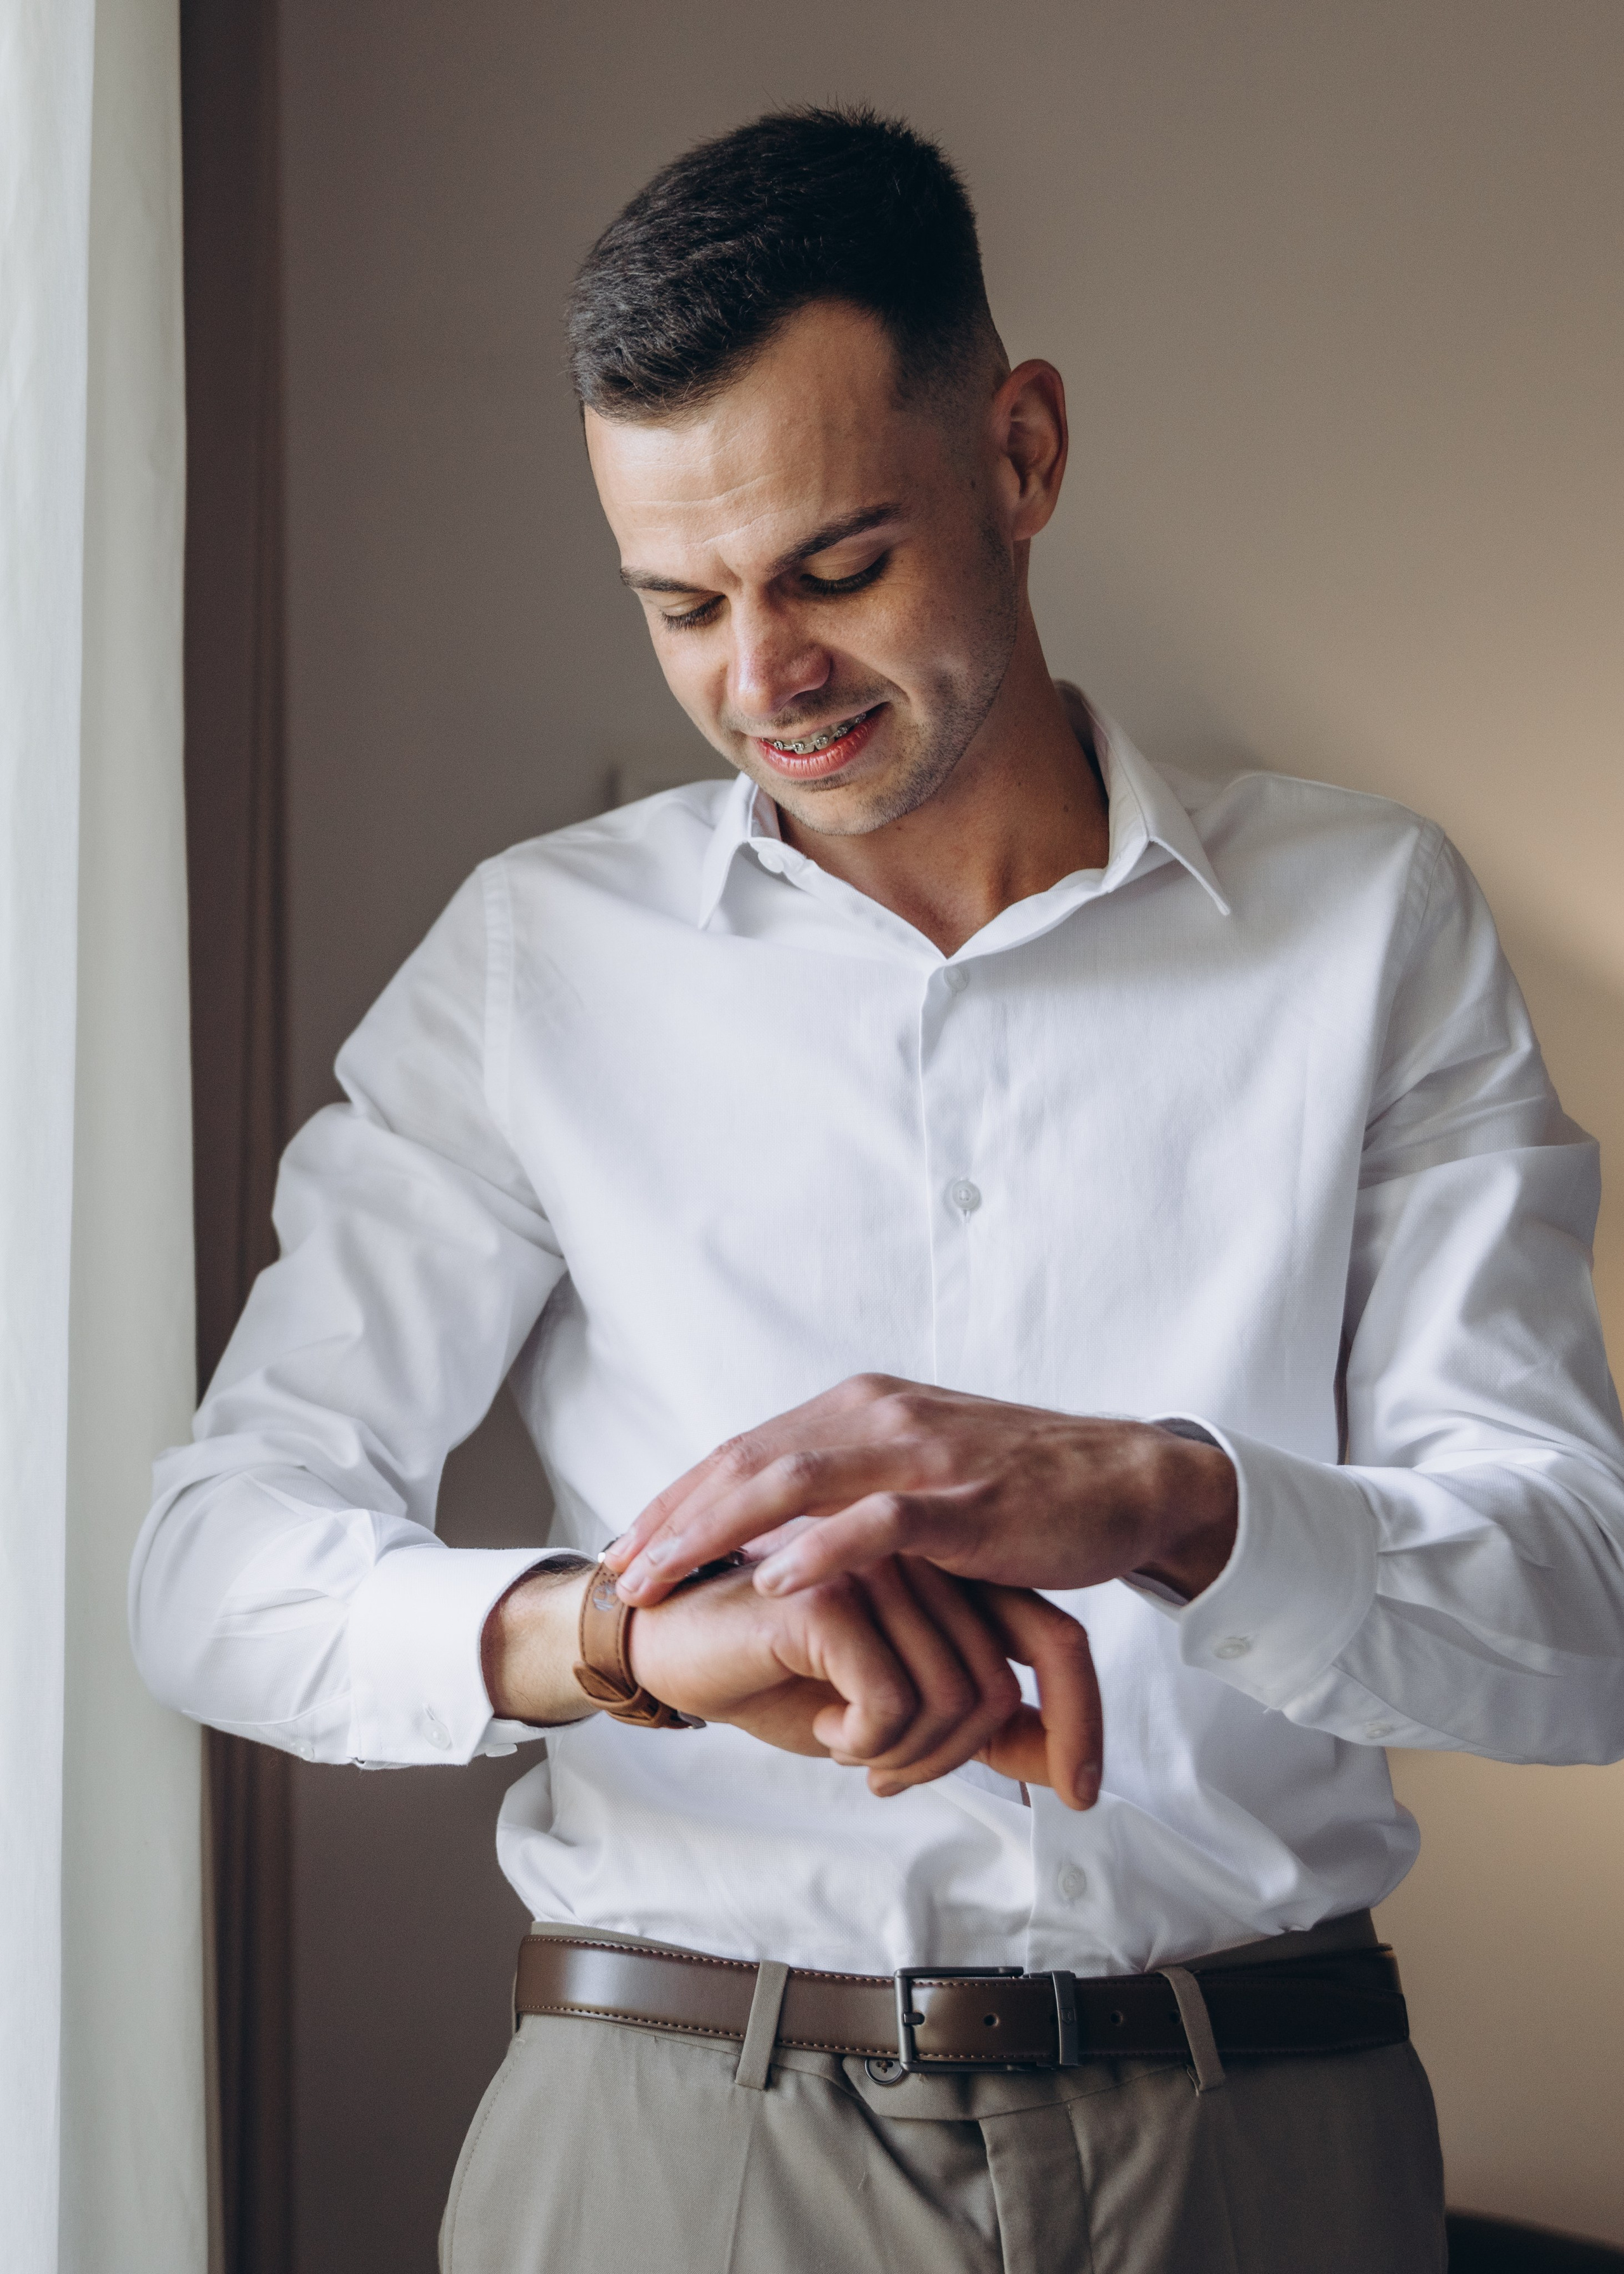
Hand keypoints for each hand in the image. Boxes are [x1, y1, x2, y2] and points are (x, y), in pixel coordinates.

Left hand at [606, 1375, 1236, 1607]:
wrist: (1127, 1479)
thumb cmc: (1017, 1487)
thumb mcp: (915, 1471)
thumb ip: (846, 1486)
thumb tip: (770, 1532)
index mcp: (860, 1409)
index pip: (745, 1451)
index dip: (676, 1498)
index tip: (623, 1547)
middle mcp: (879, 1416)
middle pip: (748, 1463)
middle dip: (673, 1520)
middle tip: (619, 1575)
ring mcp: (923, 1455)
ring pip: (795, 1483)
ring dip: (716, 1531)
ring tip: (664, 1577)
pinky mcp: (969, 1501)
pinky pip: (884, 1522)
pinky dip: (825, 1548)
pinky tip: (777, 1577)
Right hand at [627, 1559, 1101, 1806]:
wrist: (670, 1649)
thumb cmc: (777, 1672)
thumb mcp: (890, 1705)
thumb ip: (968, 1717)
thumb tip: (1057, 1766)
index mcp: (947, 1568)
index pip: (1056, 1640)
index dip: (1075, 1724)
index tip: (1077, 1793)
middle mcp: (921, 1554)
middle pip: (1003, 1684)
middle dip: (954, 1761)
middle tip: (890, 1777)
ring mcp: (876, 1564)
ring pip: (957, 1697)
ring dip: (905, 1756)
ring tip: (853, 1747)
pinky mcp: (828, 1592)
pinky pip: (893, 1700)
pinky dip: (863, 1742)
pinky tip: (822, 1726)